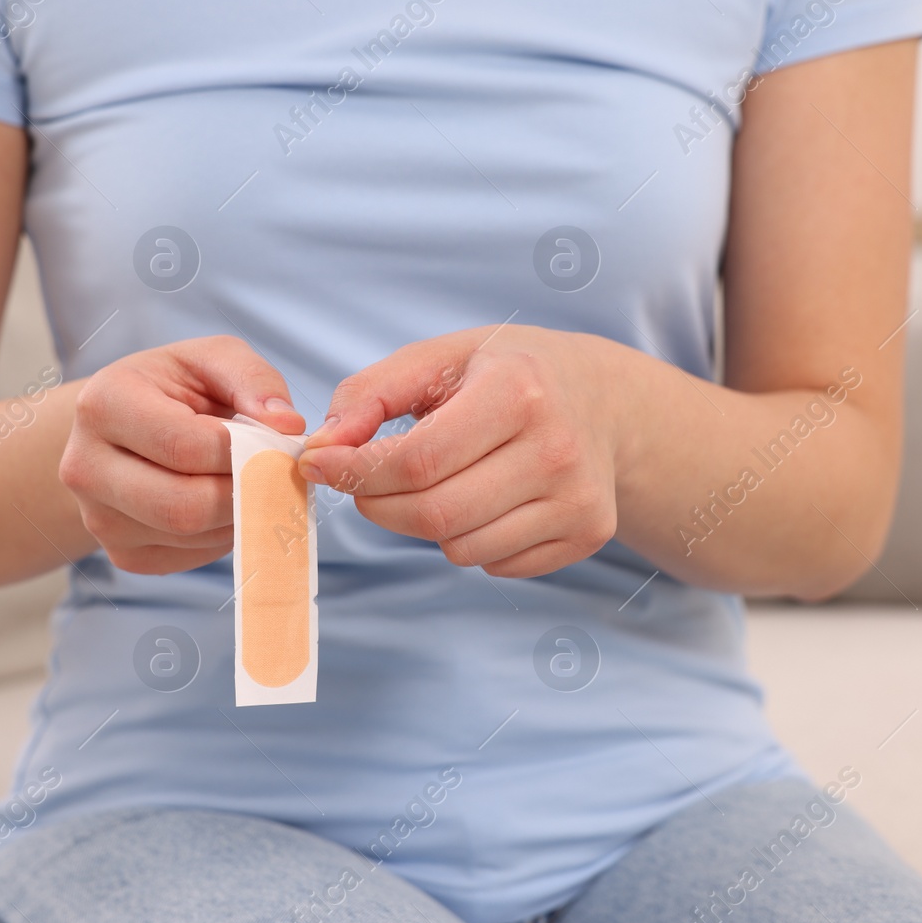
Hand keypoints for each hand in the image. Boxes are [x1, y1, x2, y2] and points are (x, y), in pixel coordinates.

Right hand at [59, 336, 305, 573]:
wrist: (124, 427)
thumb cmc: (175, 387)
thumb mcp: (214, 359)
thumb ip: (254, 380)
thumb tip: (287, 427)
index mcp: (104, 404)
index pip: (186, 447)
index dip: (244, 451)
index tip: (275, 442)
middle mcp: (85, 467)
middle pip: (184, 506)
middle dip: (244, 493)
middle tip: (274, 473)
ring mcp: (98, 519)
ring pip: (190, 536)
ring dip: (239, 514)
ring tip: (250, 481)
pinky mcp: (121, 554)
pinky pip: (189, 558)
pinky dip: (222, 535)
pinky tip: (224, 503)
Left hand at [298, 326, 624, 577]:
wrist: (603, 399)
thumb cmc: (507, 373)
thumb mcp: (441, 357)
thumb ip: (370, 393)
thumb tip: (323, 446)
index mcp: (519, 392)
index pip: (418, 461)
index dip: (355, 472)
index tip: (318, 465)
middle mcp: (557, 450)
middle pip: (435, 515)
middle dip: (377, 506)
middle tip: (362, 484)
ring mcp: (578, 499)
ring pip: (460, 549)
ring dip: (425, 525)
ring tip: (441, 481)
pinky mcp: (587, 535)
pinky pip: (495, 565)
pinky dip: (469, 541)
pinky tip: (485, 499)